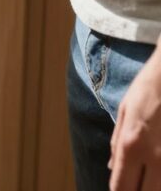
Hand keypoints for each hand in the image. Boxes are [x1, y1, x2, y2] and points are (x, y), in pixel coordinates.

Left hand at [110, 51, 160, 189]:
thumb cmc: (149, 89)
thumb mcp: (125, 112)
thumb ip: (117, 144)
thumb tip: (113, 168)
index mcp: (132, 145)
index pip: (121, 186)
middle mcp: (155, 157)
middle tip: (135, 185)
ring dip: (153, 185)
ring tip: (147, 177)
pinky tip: (158, 170)